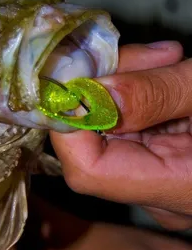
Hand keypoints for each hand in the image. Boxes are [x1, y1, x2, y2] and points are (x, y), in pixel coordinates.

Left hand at [50, 41, 191, 228]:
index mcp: (178, 187)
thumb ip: (158, 94)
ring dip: (122, 86)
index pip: (89, 171)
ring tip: (166, 58)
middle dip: (102, 91)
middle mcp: (157, 194)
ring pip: (108, 133)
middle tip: (141, 55)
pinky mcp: (161, 162)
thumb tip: (91, 93)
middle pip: (93, 145)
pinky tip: (164, 73)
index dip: (72, 124)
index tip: (81, 76)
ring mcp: (158, 180)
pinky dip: (135, 97)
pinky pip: (129, 131)